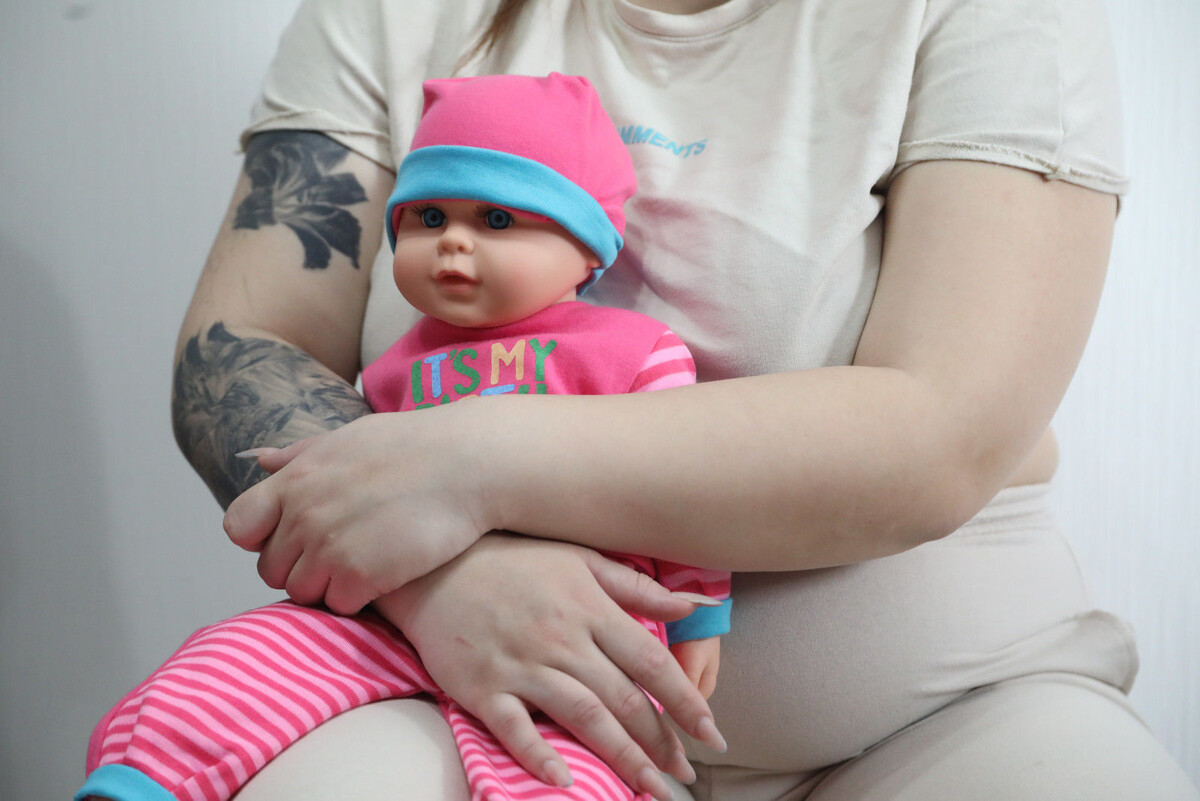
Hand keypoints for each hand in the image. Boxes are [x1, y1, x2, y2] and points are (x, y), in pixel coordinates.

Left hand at [224, 410, 489, 614]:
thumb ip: (300, 455)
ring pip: (303, 592)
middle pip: (271, 568)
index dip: (261, 537)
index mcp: (295, 479)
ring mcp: (329, 547)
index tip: (291, 536)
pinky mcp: (360, 576)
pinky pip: (340, 606)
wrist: (468, 462)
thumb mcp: (348, 439)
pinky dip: (359, 598)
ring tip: (365, 563)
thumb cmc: (415, 446)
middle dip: (300, 566)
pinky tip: (385, 574)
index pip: (239, 526)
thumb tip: (258, 460)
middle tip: (340, 554)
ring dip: (329, 586)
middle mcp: (303, 514)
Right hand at [376, 534, 727, 800]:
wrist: (433, 562)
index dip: (685, 700)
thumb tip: (690, 606)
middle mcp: (562, 640)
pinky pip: (514, 728)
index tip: (711, 732)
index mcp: (589, 608)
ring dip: (621, 757)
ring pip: (583, 717)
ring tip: (649, 788)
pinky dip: (539, 755)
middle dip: (661, 743)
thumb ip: (635, 586)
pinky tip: (564, 781)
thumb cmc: (512, 559)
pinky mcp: (483, 687)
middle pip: (623, 700)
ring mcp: (521, 665)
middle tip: (685, 774)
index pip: (651, 662)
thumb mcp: (579, 559)